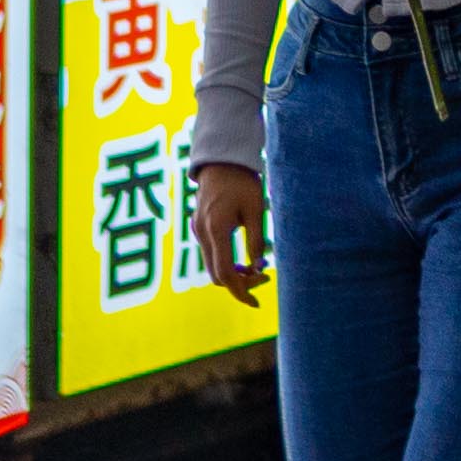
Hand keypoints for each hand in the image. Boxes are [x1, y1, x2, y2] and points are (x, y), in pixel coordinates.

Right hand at [192, 163, 269, 307]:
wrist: (221, 160)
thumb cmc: (243, 182)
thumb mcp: (256, 209)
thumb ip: (256, 239)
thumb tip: (259, 267)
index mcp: (217, 229)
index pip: (226, 273)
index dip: (241, 291)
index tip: (257, 300)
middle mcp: (202, 233)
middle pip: (216, 275)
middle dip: (239, 283)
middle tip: (264, 277)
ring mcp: (197, 231)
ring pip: (212, 266)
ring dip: (233, 273)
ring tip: (256, 268)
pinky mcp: (198, 228)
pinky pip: (210, 254)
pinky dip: (225, 262)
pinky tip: (243, 259)